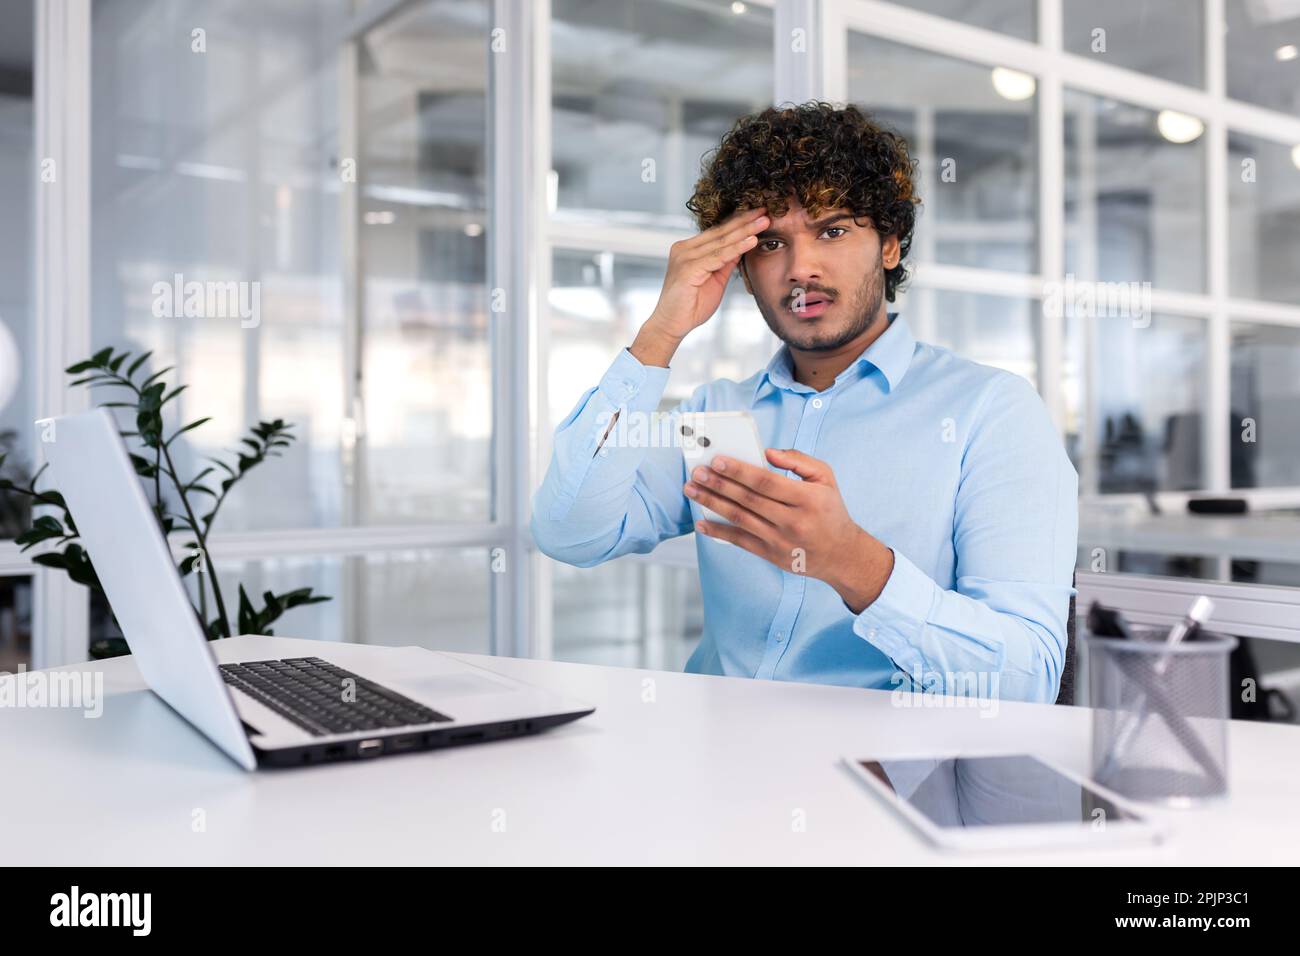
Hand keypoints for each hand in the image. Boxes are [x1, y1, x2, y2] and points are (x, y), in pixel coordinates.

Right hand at [631, 208, 769, 365]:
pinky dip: (736, 248)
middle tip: (765, 209)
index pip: (718, 232)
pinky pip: (718, 256)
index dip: (740, 222)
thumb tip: (743, 246)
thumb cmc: (691, 305)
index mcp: (689, 249)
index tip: (760, 214)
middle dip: (745, 220)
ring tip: (764, 221)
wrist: (671, 325)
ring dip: (745, 230)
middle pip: (721, 232)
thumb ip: (726, 262)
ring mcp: (685, 257)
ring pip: (721, 241)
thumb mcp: (715, 279)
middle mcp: (685, 248)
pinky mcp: (688, 268)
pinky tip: (751, 240)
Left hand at [683, 448, 894, 613]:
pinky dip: (718, 532)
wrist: (841, 555)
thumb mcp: (825, 479)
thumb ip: (799, 460)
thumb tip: (767, 452)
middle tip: (696, 472)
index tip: (717, 460)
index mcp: (807, 499)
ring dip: (711, 503)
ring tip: (691, 489)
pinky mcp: (771, 555)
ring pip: (739, 519)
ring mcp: (780, 540)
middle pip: (748, 500)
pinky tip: (700, 522)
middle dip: (718, 484)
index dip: (739, 471)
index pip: (766, 482)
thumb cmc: (830, 511)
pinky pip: (740, 541)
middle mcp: (792, 521)